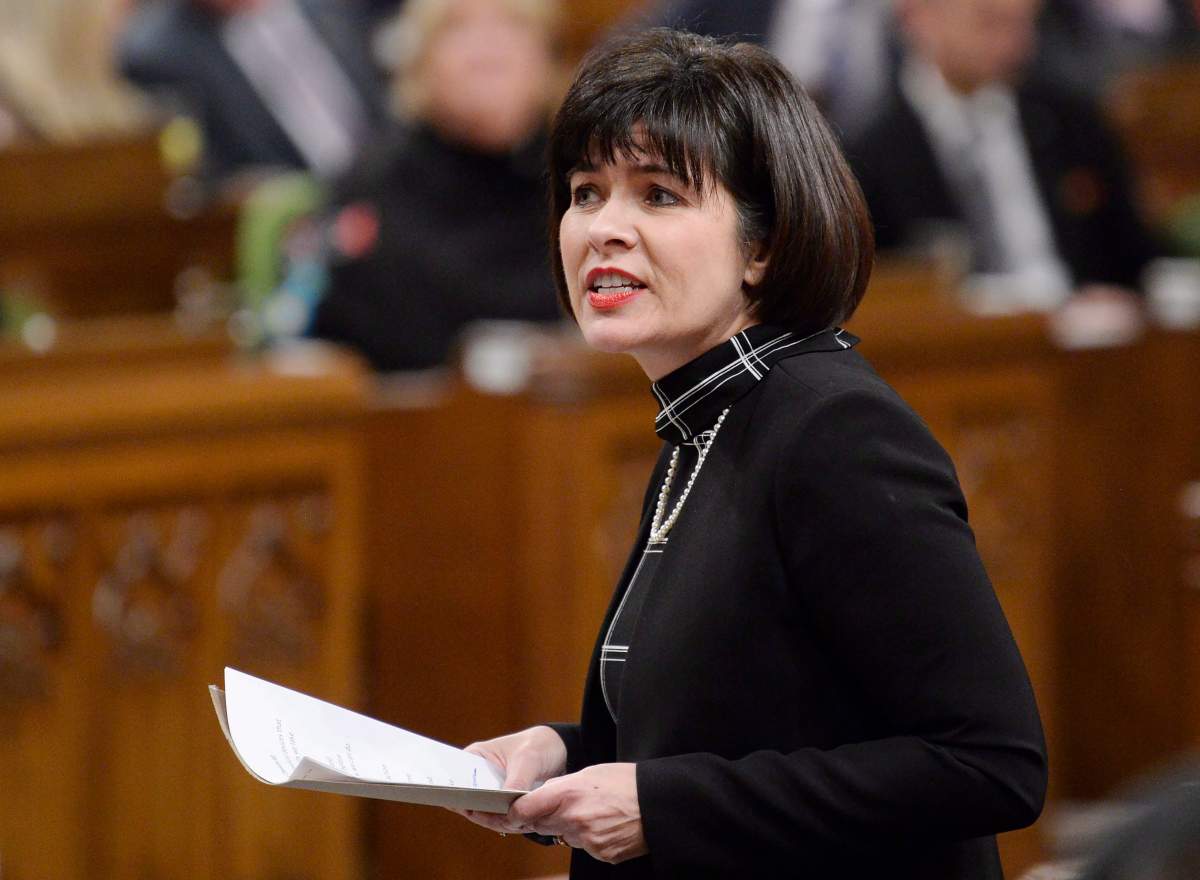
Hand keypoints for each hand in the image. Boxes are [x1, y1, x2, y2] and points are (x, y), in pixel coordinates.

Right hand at [458, 726, 566, 832]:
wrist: (559, 749)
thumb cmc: (537, 745)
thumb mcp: (527, 760)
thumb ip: (515, 781)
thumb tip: (507, 808)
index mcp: (474, 757)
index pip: (457, 778)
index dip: (458, 793)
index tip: (468, 806)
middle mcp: (478, 776)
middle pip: (469, 800)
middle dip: (483, 813)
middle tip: (500, 822)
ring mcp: (490, 791)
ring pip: (485, 813)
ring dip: (498, 821)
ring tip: (515, 824)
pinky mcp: (503, 803)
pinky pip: (500, 817)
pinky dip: (509, 823)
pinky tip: (521, 825)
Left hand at [509, 763, 646, 863]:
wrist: (658, 802)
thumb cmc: (626, 782)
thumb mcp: (589, 773)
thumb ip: (561, 786)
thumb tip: (542, 795)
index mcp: (568, 794)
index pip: (524, 809)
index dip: (514, 811)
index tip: (511, 811)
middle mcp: (573, 820)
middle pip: (540, 825)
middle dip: (543, 817)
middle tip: (555, 807)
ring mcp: (587, 841)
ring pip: (563, 836)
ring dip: (567, 827)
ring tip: (591, 812)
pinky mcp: (601, 854)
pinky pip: (584, 847)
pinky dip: (588, 838)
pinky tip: (604, 824)